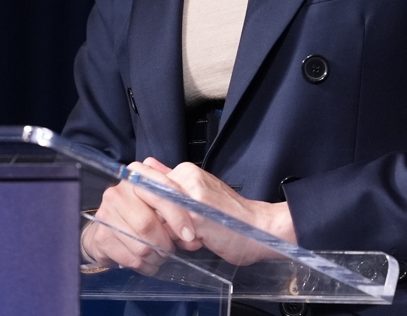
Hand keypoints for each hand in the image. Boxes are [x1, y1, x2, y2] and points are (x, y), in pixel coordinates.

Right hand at [81, 161, 191, 273]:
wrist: (110, 225)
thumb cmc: (143, 210)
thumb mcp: (161, 201)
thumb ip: (180, 207)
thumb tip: (196, 228)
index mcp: (137, 175)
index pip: (160, 193)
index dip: (177, 215)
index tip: (190, 234)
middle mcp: (118, 191)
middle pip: (147, 223)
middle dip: (165, 242)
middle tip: (172, 249)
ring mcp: (106, 213)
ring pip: (140, 244)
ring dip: (156, 256)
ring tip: (161, 256)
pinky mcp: (101, 236)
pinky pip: (130, 258)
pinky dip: (145, 265)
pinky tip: (148, 262)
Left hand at [143, 158, 297, 265]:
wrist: (260, 228)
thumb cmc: (229, 215)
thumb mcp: (199, 190)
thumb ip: (171, 179)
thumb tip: (147, 164)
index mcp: (185, 171)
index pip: (146, 186)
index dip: (151, 208)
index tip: (164, 218)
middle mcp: (186, 177)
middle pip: (148, 202)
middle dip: (159, 222)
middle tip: (183, 229)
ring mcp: (190, 195)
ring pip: (156, 218)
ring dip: (169, 233)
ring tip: (193, 234)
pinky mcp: (195, 215)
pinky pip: (169, 232)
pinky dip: (180, 242)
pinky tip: (199, 239)